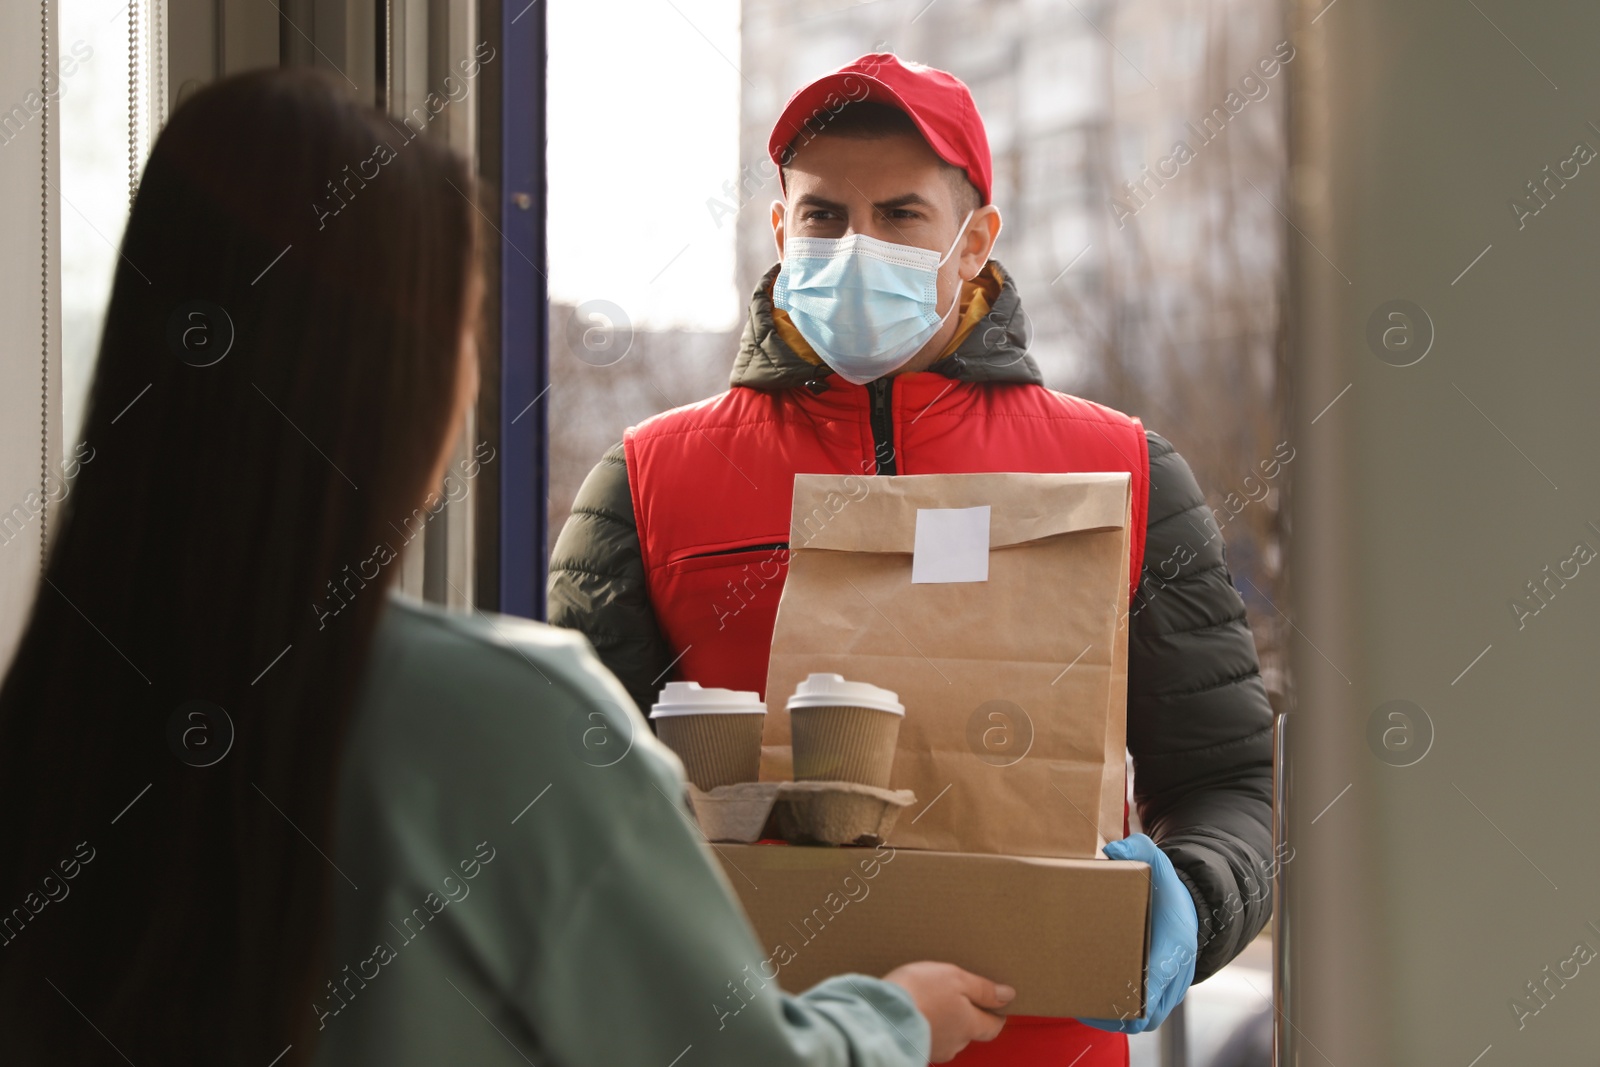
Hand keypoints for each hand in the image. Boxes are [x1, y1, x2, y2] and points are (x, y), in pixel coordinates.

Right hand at [883, 961, 1012, 1062]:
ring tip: (931, 999)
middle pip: (970, 1030)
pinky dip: (927, 1025)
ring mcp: (935, 1049)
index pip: (993, 1026)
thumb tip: (1008, 995)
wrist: (882, 1014)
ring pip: (948, 1034)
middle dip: (967, 1014)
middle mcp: (956, 1042)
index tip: (995, 1003)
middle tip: (956, 994)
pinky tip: (917, 1010)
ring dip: (944, 1020)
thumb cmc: (920, 992)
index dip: (996, 1014)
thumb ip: (983, 989)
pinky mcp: (916, 1048)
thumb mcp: (955, 979)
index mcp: (970, 1025)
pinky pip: (928, 1035)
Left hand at [1080, 833, 1198, 1033]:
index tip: (1109, 996)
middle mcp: (1176, 974)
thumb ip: (1137, 850)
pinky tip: (1090, 1005)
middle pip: (1149, 1013)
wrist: (1190, 907)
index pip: (1159, 980)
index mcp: (1176, 946)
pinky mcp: (1160, 993)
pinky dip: (1120, 1015)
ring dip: (1116, 1018)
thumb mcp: (1157, 863)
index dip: (1136, 992)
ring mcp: (1170, 988)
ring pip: (1145, 1019)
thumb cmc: (1168, 889)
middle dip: (1118, 1014)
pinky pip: (1142, 1015)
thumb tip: (1113, 850)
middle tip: (1084, 1005)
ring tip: (1082, 1008)